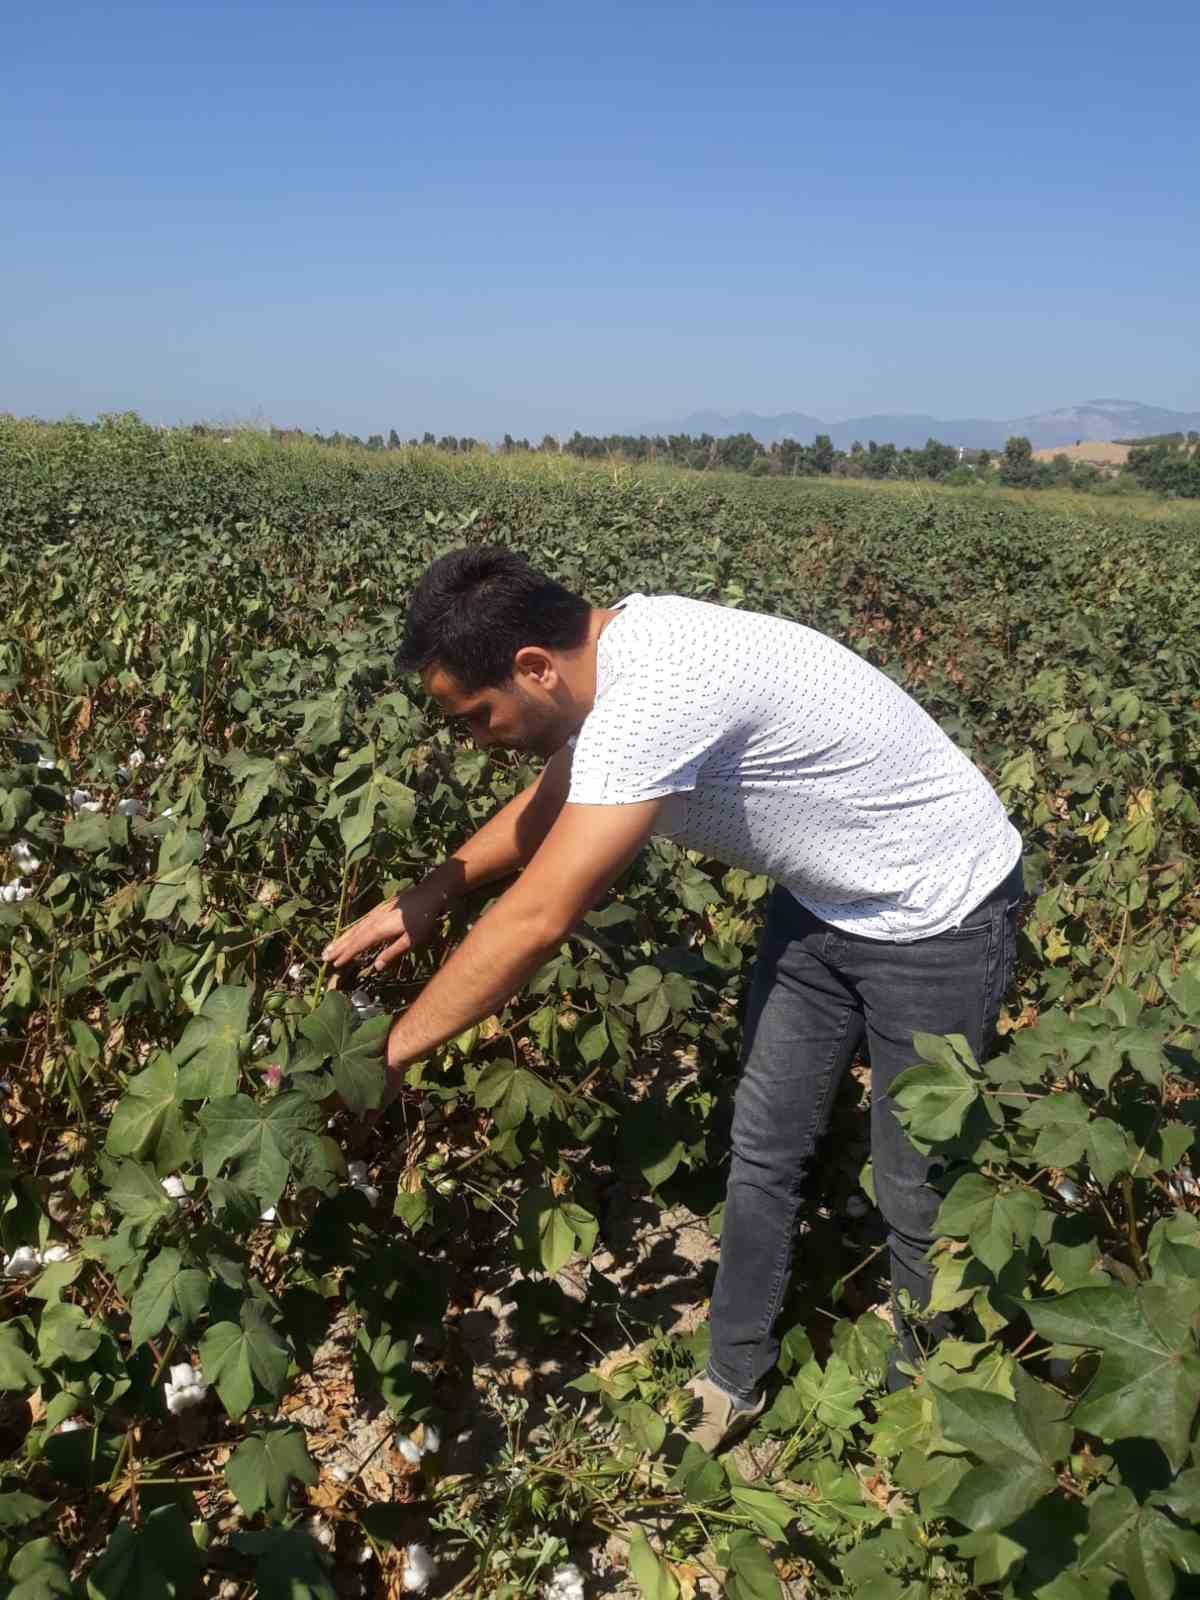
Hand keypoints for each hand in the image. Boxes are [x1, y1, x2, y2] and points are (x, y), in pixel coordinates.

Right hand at [322, 882, 444, 972]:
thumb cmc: (422, 919)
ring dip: (341, 939)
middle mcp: (372, 921)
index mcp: (378, 930)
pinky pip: (360, 922)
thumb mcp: (411, 940)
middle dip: (338, 947)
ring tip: (329, 947)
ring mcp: (375, 914)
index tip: (334, 964)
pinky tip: (348, 934)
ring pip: (354, 928)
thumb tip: (377, 967)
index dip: (346, 955)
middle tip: (323, 957)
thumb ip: (393, 952)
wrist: (428, 893)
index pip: (358, 945)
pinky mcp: (379, 909)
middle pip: (352, 936)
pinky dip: (351, 930)